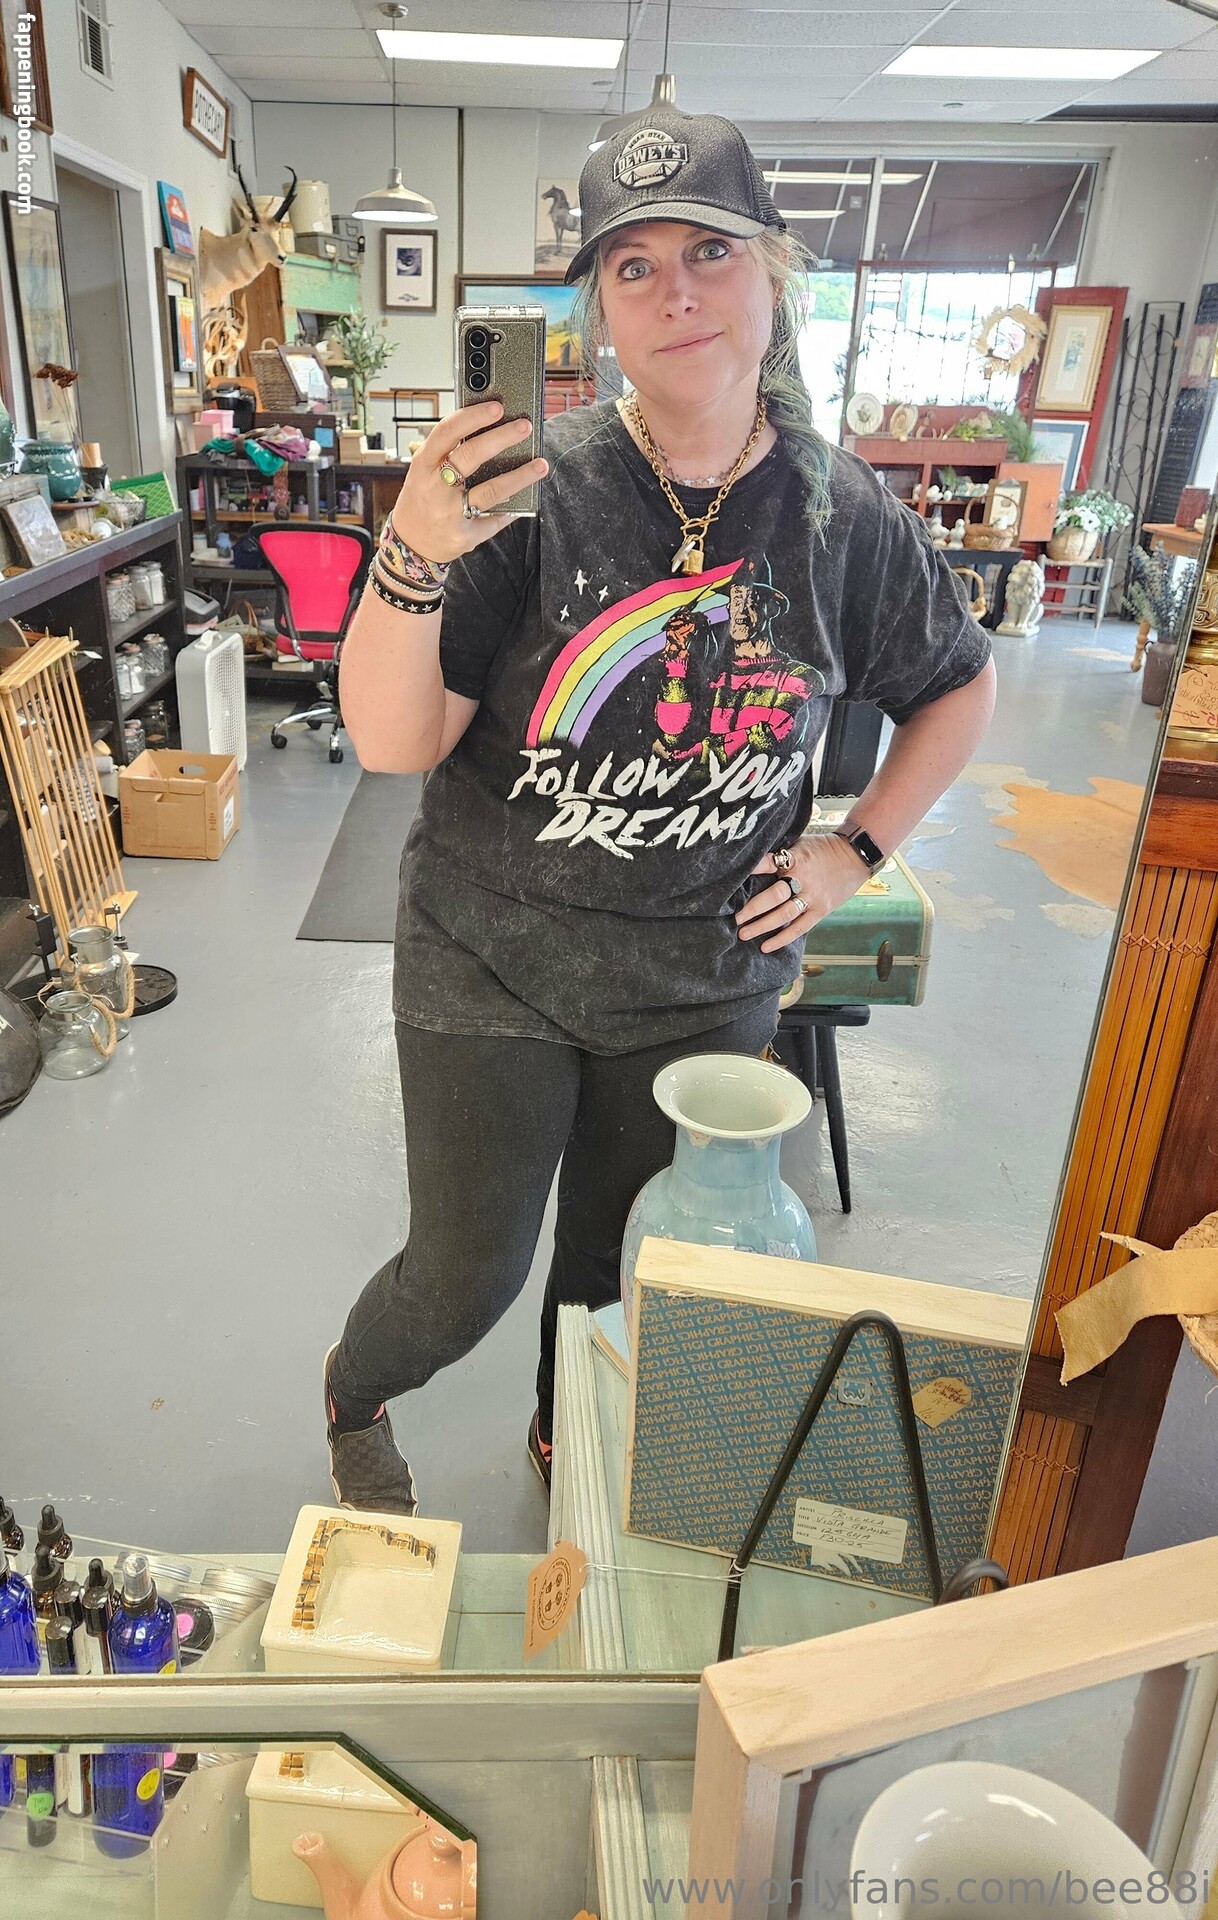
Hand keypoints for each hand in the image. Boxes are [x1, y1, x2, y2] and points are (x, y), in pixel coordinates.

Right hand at [388, 400, 548, 565]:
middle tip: (525, 426)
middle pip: (471, 456)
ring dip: (520, 476)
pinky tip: (527, 498)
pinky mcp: (464, 535)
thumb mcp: (425, 470)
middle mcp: (435, 487)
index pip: (447, 432)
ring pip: (491, 490)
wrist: (411, 543)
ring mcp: (450, 513)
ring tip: (540, 464)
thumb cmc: (423, 498)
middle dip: (502, 438)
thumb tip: (488, 426)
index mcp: (424, 464)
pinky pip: (495, 520)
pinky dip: (513, 509)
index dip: (473, 417)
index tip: (497, 406)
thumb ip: (448, 451)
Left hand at [735, 834, 866, 952]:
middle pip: (774, 896)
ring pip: (784, 915)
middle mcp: (803, 878)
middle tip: (735, 918)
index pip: (767, 863)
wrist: (856, 855)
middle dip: (752, 908)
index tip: (731, 878)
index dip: (750, 870)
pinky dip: (782, 938)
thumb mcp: (801, 843)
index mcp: (795, 858)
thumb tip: (753, 858)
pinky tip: (766, 946)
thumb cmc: (823, 848)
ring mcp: (813, 896)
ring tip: (744, 934)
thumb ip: (781, 853)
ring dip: (762, 926)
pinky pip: (800, 927)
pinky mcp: (821, 910)